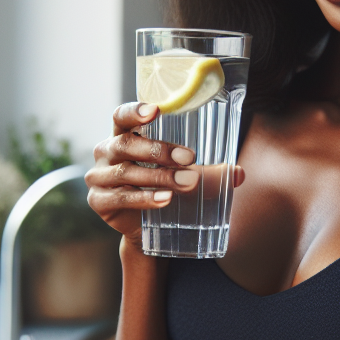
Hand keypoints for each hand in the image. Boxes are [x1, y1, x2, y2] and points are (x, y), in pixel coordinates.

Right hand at [85, 102, 244, 247]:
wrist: (148, 228)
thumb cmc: (165, 188)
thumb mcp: (187, 175)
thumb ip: (211, 173)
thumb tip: (240, 174)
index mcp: (123, 135)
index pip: (121, 116)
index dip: (134, 111)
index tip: (156, 111)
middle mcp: (107, 151)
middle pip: (126, 143)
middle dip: (158, 150)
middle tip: (188, 158)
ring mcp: (99, 176)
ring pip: (126, 171)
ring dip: (158, 177)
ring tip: (186, 184)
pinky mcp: (99, 201)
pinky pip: (121, 197)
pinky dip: (145, 198)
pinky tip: (165, 200)